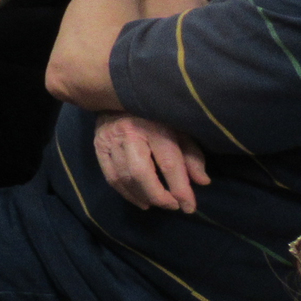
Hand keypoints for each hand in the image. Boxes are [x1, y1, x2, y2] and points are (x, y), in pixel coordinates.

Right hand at [93, 112, 208, 212]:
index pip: (169, 164)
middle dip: (158, 196)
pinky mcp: (98, 145)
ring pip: (124, 177)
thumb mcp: (179, 128)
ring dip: (142, 196)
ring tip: (157, 204)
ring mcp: (110, 139)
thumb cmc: (155, 113)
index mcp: (155, 126)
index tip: (189, 207)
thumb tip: (202, 181)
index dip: (180, 190)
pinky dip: (125, 193)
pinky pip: (110, 177)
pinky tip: (140, 200)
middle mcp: (130, 132)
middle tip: (172, 206)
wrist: (117, 92)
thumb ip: (191, 154)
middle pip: (141, 173)